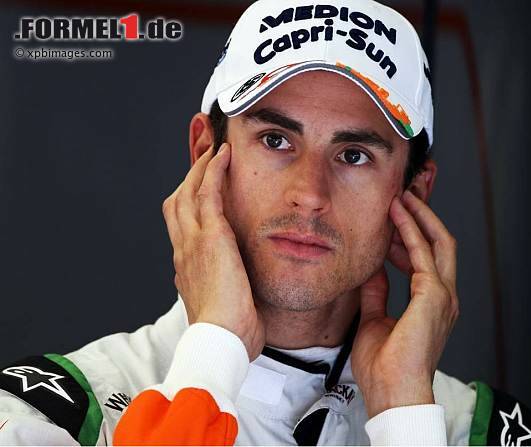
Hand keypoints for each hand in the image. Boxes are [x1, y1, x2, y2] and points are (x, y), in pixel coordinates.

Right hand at [161, 143, 264, 360]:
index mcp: (186, 266)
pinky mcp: (211, 236)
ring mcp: (193, 241)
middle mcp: (184, 249)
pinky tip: (223, 154)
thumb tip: (223, 290)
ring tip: (213, 149)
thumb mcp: (218, 308)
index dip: (186, 204)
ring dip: (199, 167)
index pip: (180, 225)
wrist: (220, 340)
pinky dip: (213, 170)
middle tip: (200, 158)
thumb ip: (218, 292)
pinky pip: (208, 192)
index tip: (195, 190)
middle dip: (188, 178)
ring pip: (188, 192)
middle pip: (177, 202)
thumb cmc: (226, 332)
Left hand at [351, 189, 458, 417]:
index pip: (427, 259)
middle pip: (440, 244)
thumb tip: (372, 270)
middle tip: (404, 196)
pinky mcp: (434, 295)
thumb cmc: (385, 367)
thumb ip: (376, 293)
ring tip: (400, 198)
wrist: (392, 392)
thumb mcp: (374, 319)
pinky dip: (410, 230)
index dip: (412, 236)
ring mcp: (442, 295)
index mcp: (432, 304)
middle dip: (424, 216)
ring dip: (419, 217)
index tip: (393, 219)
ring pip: (437, 242)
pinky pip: (422, 253)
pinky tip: (396, 215)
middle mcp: (443, 297)